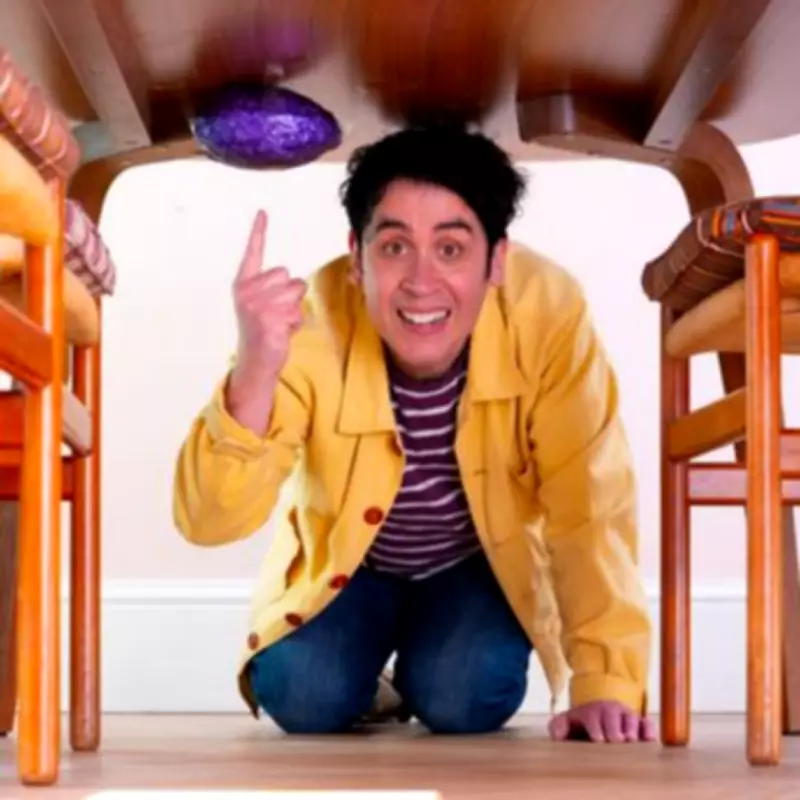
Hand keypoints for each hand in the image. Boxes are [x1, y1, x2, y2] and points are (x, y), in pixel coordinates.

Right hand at [232, 210, 306, 378]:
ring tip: (279, 324)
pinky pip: (298, 312)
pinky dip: (296, 324)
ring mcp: (257, 306)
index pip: (252, 253)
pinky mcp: (269, 320)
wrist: (255, 362)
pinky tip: (281, 333)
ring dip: (294, 310)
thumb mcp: (260, 306)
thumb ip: (271, 289)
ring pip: (296, 292)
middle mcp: (247, 291)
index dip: (258, 232)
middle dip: (290, 295)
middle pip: (288, 275)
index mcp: (243, 284)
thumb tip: (297, 283)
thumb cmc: (262, 332)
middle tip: (276, 314)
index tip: (263, 212)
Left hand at [547, 700, 655, 743]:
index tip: (598, 741)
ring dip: (632, 731)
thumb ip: (557, 727)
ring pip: (632, 720)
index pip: (594, 718)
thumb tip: (558, 736)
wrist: (597, 716)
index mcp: (592, 711)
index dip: (596, 730)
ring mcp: (627, 716)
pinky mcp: (640, 723)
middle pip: (615, 718)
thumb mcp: (565, 723)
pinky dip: (649, 731)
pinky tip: (648, 741)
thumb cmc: (580, 724)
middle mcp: (611, 711)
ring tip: (630, 742)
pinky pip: (648, 724)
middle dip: (614, 731)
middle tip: (615, 742)